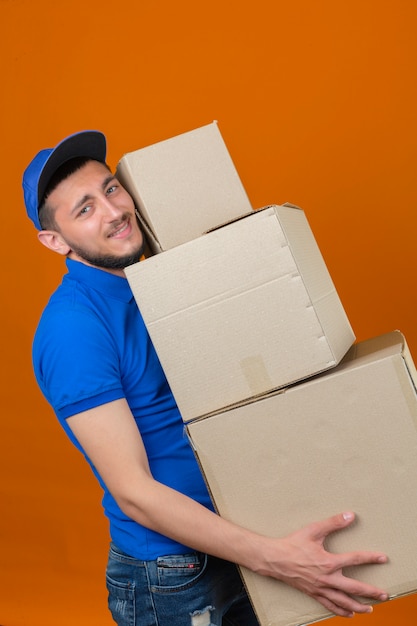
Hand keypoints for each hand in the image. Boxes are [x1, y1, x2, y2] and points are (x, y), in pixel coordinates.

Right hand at [264, 512, 387, 617]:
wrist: (275, 559)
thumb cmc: (293, 544)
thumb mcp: (313, 530)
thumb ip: (333, 523)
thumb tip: (350, 516)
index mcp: (329, 562)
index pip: (355, 559)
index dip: (370, 558)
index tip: (383, 558)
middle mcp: (327, 578)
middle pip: (354, 588)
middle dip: (371, 592)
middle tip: (384, 595)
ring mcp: (320, 588)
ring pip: (344, 601)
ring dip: (359, 606)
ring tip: (370, 609)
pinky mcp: (313, 594)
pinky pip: (330, 606)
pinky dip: (341, 611)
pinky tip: (349, 614)